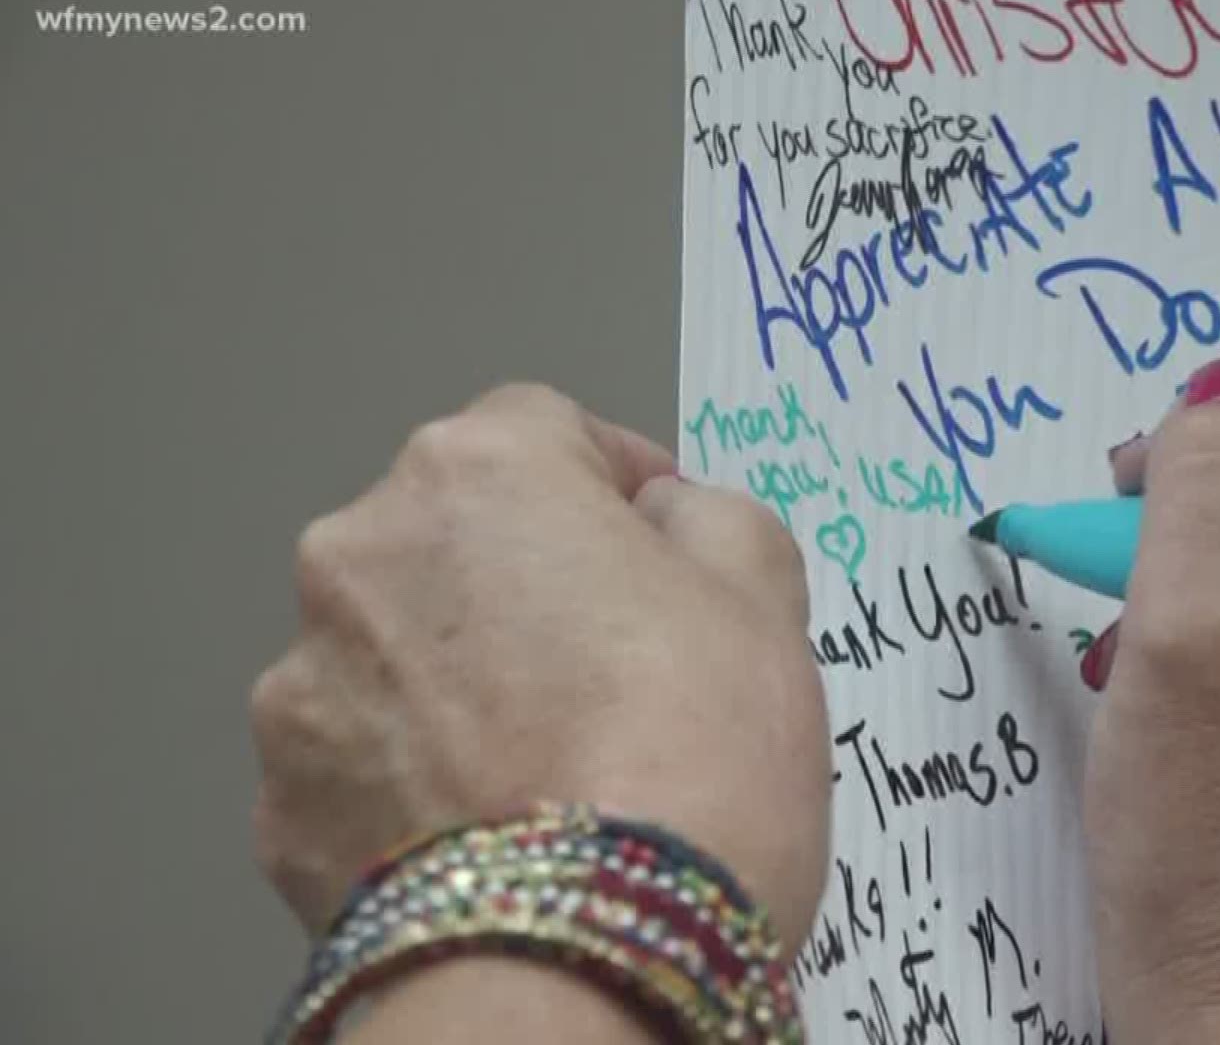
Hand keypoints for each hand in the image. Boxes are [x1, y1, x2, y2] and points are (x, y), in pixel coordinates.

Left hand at [248, 384, 831, 954]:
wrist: (588, 960)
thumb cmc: (690, 759)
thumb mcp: (765, 596)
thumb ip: (715, 519)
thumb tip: (669, 521)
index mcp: (478, 472)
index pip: (548, 429)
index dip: (619, 483)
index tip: (664, 543)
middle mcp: (361, 556)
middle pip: (460, 540)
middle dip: (534, 582)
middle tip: (623, 665)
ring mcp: (305, 688)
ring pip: (401, 654)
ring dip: (465, 681)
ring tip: (560, 764)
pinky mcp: (284, 809)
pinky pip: (367, 764)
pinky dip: (423, 781)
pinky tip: (506, 828)